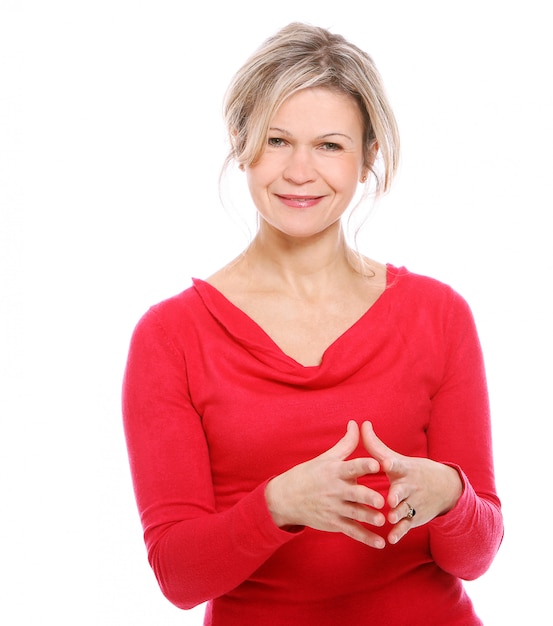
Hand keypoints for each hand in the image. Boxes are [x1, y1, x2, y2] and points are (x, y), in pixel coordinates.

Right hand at [265, 421, 386, 547]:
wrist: (286, 498)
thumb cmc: (309, 474)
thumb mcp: (326, 458)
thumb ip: (345, 444)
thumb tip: (356, 423)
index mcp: (335, 471)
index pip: (351, 467)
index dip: (364, 466)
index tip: (377, 464)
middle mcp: (335, 490)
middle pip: (354, 493)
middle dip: (367, 497)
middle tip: (382, 500)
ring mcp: (334, 508)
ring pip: (355, 514)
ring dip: (369, 518)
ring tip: (382, 521)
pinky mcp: (334, 523)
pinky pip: (352, 532)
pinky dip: (366, 539)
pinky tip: (380, 544)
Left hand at [361, 421, 462, 544]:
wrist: (446, 488)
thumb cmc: (413, 470)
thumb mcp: (397, 459)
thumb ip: (376, 445)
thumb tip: (361, 424)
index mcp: (403, 470)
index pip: (398, 465)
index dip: (392, 464)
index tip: (386, 464)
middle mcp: (410, 486)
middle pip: (402, 490)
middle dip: (397, 494)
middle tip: (390, 499)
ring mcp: (413, 503)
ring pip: (405, 509)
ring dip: (398, 514)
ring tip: (390, 518)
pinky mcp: (415, 518)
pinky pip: (406, 526)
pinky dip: (399, 532)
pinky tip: (391, 539)